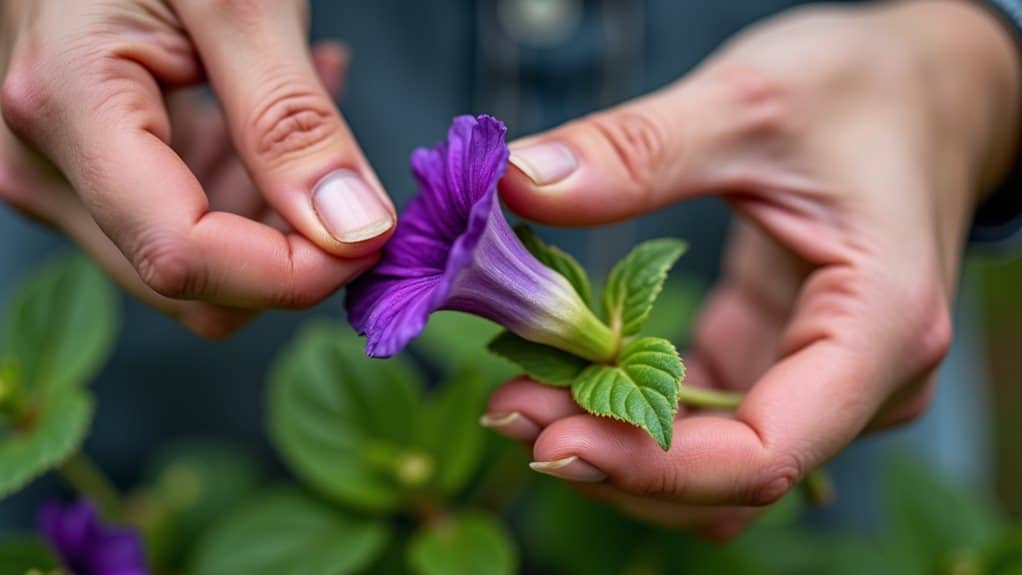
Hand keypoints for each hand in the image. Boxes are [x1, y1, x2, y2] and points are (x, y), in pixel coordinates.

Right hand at [0, 0, 394, 337]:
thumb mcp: (240, 0)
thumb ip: (292, 120)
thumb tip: (355, 231)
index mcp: (70, 107)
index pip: (183, 257)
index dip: (290, 272)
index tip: (370, 239)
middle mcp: (43, 165)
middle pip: (190, 283)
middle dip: (287, 248)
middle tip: (347, 168)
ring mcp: (57, 177)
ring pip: (193, 266)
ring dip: (271, 212)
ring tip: (308, 104)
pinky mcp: (83, 176)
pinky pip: (180, 225)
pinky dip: (245, 189)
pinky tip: (268, 118)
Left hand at [483, 0, 1019, 537]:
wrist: (924, 90)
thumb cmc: (865, 88)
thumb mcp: (752, 99)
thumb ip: (639, 149)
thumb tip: (520, 184)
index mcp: (880, 329)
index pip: (766, 454)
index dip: (651, 465)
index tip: (548, 435)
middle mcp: (860, 380)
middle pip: (724, 474)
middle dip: (614, 455)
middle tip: (507, 405)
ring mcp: (819, 380)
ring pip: (706, 463)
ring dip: (614, 440)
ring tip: (522, 390)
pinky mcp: (777, 360)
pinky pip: (699, 421)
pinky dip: (629, 407)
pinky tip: (563, 368)